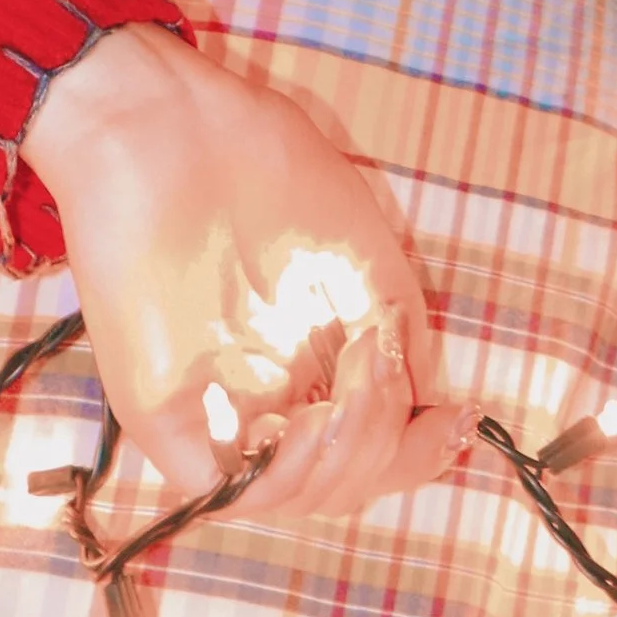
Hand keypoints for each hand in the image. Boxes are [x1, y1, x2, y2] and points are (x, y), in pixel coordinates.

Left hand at [22, 27, 470, 523]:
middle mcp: (259, 391)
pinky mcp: (157, 409)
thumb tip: (430, 399)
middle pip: (337, 484)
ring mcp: (208, 403)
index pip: (365, 446)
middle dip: (388, 457)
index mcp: (304, 357)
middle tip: (392, 389)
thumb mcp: (355, 240)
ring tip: (350, 397)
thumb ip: (395, 321)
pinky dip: (280, 477)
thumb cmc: (257, 159)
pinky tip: (310, 420)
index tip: (459, 419)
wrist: (160, 119)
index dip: (419, 450)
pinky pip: (222, 486)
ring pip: (287, 497)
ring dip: (344, 463)